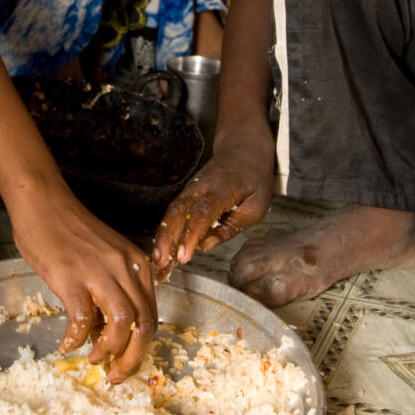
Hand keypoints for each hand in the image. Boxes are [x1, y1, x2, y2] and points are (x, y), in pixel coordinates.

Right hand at [11, 195, 156, 382]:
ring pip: (122, 322)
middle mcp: (124, 266)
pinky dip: (76, 338)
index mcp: (135, 263)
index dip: (142, 346)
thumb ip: (109, 291)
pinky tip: (66, 344)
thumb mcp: (102, 257)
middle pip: (144, 323)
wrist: (42, 202)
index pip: (151, 314)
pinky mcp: (70, 276)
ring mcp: (98, 271)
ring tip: (94, 361)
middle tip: (117, 375)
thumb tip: (102, 334)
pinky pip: (81, 318)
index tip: (127, 362)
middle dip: (133, 357)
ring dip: (110, 350)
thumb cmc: (67, 230)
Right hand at [151, 145, 273, 281]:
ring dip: (162, 239)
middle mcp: (201, 188)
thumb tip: (206, 246)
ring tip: (158, 265)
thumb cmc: (253, 179)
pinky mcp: (187, 194)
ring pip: (171, 214)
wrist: (243, 149)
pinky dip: (167, 233)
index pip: (203, 213)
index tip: (183, 256)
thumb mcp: (256, 206)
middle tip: (160, 264)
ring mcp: (191, 189)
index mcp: (222, 189)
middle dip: (166, 239)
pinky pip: (174, 214)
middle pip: (178, 212)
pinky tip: (164, 252)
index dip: (191, 236)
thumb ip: (232, 226)